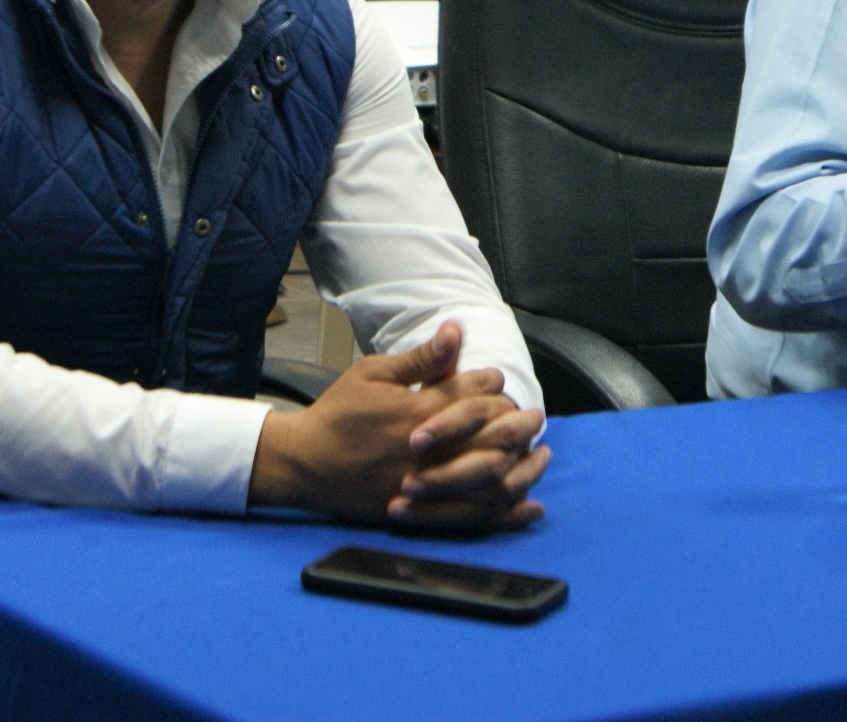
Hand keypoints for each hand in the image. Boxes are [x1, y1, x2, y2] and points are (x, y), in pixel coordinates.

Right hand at [250, 322, 545, 529]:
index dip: (491, 383)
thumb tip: (456, 329)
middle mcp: (427, 450)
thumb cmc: (338, 414)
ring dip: (524, 466)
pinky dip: (506, 513)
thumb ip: (421, 358)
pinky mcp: (420, 512)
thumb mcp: (373, 373)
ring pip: (490, 479)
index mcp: (417, 411)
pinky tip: (530, 506)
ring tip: (542, 455)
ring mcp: (425, 485)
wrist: (304, 463)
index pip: (473, 393)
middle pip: (491, 436)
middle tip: (534, 417)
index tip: (496, 381)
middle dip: (520, 423)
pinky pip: (473, 517)